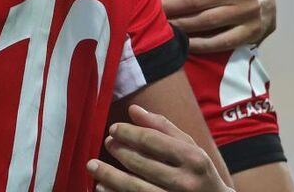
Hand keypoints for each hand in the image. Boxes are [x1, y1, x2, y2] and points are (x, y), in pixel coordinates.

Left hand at [88, 105, 230, 191]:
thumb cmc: (200, 173)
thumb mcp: (191, 148)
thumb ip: (163, 128)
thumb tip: (133, 110)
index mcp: (193, 159)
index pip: (153, 141)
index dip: (128, 133)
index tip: (114, 129)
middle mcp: (186, 183)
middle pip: (141, 164)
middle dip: (119, 151)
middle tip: (106, 143)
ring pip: (135, 188)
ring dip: (109, 176)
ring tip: (92, 166)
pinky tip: (102, 186)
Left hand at [154, 0, 276, 53]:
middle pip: (193, 0)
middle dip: (166, 7)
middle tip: (147, 12)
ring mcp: (248, 11)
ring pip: (203, 21)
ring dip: (177, 25)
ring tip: (159, 26)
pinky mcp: (251, 32)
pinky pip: (219, 42)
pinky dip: (197, 44)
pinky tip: (181, 42)